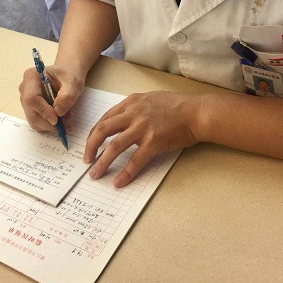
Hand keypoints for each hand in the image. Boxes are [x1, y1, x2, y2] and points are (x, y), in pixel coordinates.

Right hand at [19, 64, 84, 132]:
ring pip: (34, 120)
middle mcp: (25, 89)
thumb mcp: (73, 83)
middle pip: (31, 112)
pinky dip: (49, 125)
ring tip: (66, 120)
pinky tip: (61, 119)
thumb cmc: (69, 75)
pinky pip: (37, 122)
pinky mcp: (31, 109)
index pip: (31, 98)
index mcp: (32, 77)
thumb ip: (66, 97)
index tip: (57, 119)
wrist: (68, 75)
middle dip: (48, 122)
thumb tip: (58, 113)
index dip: (43, 111)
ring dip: (50, 125)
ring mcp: (26, 100)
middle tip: (66, 125)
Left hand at [83, 91, 200, 187]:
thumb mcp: (150, 99)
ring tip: (95, 174)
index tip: (89, 144)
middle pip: (102, 130)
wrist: (197, 112)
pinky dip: (125, 173)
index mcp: (131, 102)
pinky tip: (119, 182)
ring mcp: (143, 127)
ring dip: (102, 162)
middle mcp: (134, 113)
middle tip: (86, 160)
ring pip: (114, 146)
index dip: (94, 133)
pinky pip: (135, 160)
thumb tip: (121, 122)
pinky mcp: (154, 141)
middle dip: (90, 146)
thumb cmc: (177, 106)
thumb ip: (134, 108)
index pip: (105, 118)